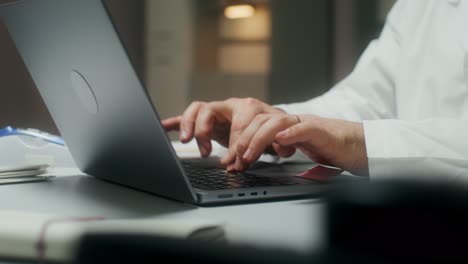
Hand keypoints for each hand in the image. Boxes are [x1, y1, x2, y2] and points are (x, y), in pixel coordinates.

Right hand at [162, 98, 290, 167]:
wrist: (267, 123)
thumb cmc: (270, 130)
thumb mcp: (276, 138)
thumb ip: (278, 144)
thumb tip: (282, 148)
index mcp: (247, 107)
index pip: (237, 122)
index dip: (236, 144)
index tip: (237, 162)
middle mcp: (228, 106)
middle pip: (209, 110)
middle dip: (205, 132)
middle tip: (207, 152)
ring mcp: (215, 112)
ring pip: (196, 110)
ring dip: (189, 125)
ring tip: (186, 140)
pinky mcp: (206, 121)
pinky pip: (186, 118)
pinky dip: (174, 122)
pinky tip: (163, 127)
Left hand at [234, 114, 368, 175]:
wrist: (361, 146)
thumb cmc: (331, 148)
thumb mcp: (299, 149)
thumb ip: (280, 148)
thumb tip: (254, 157)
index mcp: (286, 126)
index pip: (256, 126)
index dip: (239, 141)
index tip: (230, 160)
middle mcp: (294, 122)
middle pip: (261, 121)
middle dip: (243, 141)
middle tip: (235, 160)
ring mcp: (308, 124)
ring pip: (277, 123)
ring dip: (258, 139)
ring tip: (249, 155)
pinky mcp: (323, 131)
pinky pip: (304, 129)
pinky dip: (290, 134)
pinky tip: (280, 142)